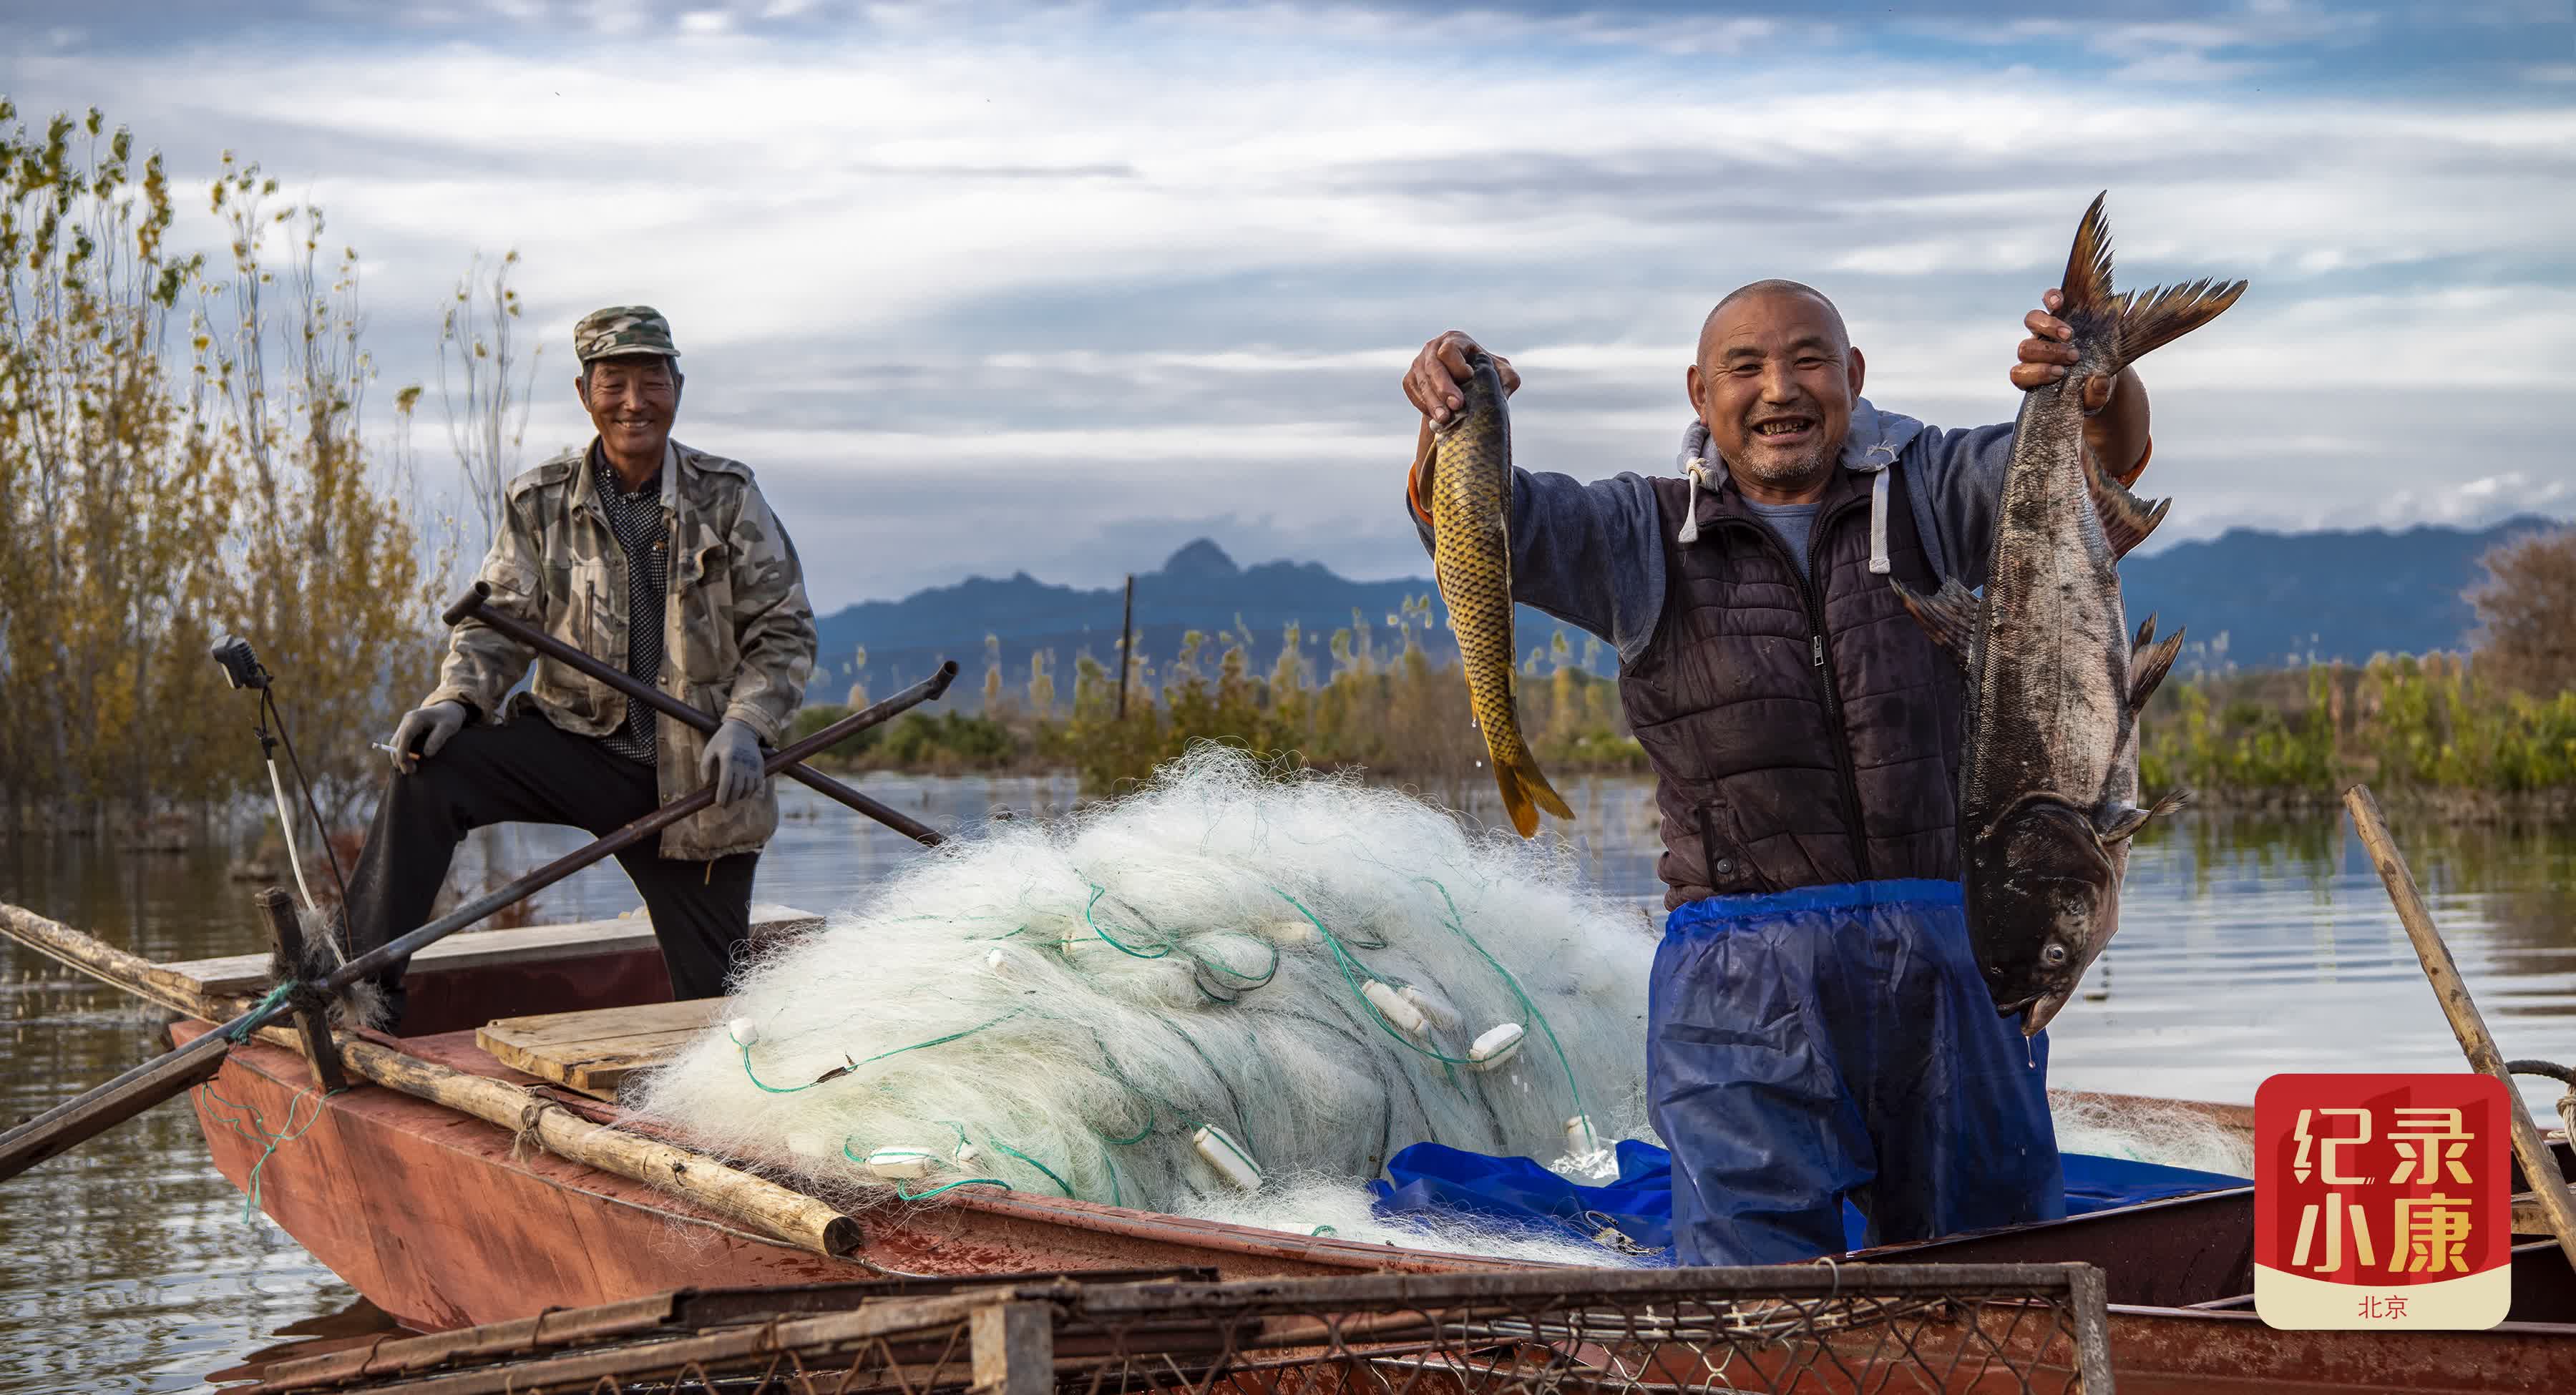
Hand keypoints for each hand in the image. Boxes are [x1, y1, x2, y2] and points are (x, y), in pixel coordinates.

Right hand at [388, 701, 467, 772]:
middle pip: (396, 741)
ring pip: (395, 743)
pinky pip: (399, 743)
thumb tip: (427, 754)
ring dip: (399, 757)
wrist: (448, 708)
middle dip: (399, 758)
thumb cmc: (449, 717)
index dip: (402, 752)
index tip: (405, 765)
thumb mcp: (449, 726)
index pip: (405, 736)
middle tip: (410, 771)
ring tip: (409, 770)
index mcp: (415, 718)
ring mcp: (405, 725)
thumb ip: (438, 738)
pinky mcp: (406, 730)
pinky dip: (401, 753)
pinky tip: (408, 763)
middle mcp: (406, 720)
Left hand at [700, 718, 764, 806]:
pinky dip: (751, 792)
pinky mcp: (760, 765)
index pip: (726, 782)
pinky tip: (744, 794)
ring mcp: (753, 763)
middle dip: (731, 800)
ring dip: (741, 797)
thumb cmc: (722, 741)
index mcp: (728, 757)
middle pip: (738, 788)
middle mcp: (743, 761)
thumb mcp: (709, 750)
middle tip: (724, 805)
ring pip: (749, 788)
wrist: (743, 728)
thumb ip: (705, 767)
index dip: (722, 795)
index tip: (718, 804)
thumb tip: (706, 785)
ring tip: (733, 799)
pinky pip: (758, 784)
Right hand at [1403, 331, 1519, 425]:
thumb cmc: (1485, 376)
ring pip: (1422, 382)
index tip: (1469, 377)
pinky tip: (1435, 416)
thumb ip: (1506, 377)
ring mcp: (1419, 363)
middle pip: (1434, 367)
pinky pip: (1413, 392)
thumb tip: (1502, 387)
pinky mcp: (1410, 379)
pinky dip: (1423, 404)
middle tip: (1457, 405)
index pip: (1449, 349)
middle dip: (1445, 388)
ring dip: (1433, 402)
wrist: (1464, 387)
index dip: (1457, 365)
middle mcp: (1433, 348)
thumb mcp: (1501, 373)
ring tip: (1444, 419)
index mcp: (1456, 340)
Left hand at [2010, 289, 2118, 413]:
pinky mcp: (2059, 312)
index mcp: (2034, 377)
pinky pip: (2048, 299)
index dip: (2035, 373)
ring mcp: (2045, 330)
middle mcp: (2034, 352)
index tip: (2059, 374)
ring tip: (2070, 335)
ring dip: (2049, 327)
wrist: (2104, 369)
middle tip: (2074, 356)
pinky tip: (2059, 303)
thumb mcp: (2096, 398)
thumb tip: (2098, 381)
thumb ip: (2096, 396)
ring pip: (2031, 321)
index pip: (2018, 375)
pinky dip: (2051, 298)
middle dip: (2048, 352)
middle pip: (2025, 348)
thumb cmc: (2092, 388)